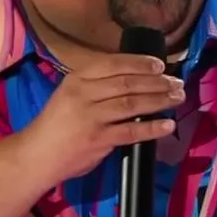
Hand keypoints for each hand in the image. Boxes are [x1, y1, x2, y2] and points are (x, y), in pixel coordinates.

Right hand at [23, 54, 183, 184]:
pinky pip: (131, 131)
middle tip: (177, 82)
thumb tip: (134, 78)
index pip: (114, 64)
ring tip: (178, 98)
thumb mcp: (70, 94)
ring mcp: (91, 117)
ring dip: (160, 100)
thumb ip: (96, 85)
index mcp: (77, 79)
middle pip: (127, 82)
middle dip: (157, 81)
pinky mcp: (98, 140)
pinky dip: (152, 128)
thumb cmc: (57, 124)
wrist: (38, 154)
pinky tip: (168, 125)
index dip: (140, 62)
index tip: (160, 64)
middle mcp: (84, 94)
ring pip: (132, 103)